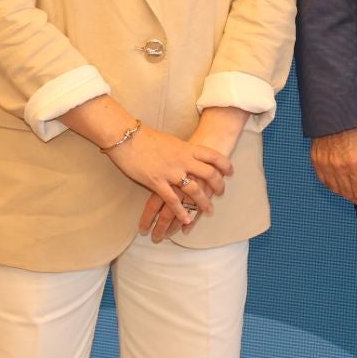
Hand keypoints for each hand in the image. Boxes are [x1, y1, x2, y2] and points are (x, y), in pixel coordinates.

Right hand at [142, 107, 249, 241]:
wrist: (126, 137)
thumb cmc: (146, 138)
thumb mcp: (171, 142)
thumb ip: (182, 151)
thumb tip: (189, 156)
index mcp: (187, 148)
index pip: (213, 156)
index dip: (225, 164)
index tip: (230, 172)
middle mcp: (183, 160)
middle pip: (209, 173)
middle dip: (218, 185)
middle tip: (221, 193)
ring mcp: (170, 172)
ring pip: (194, 190)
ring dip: (203, 203)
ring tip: (208, 211)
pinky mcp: (156, 182)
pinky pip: (172, 200)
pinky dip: (181, 211)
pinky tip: (186, 220)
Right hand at [311, 126, 356, 210]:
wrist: (333, 115)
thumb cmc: (354, 127)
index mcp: (353, 165)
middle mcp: (338, 169)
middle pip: (348, 193)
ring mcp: (325, 166)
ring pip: (335, 189)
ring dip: (345, 195)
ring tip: (352, 195)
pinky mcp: (316, 162)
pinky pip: (324, 181)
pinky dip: (332, 187)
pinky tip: (338, 186)